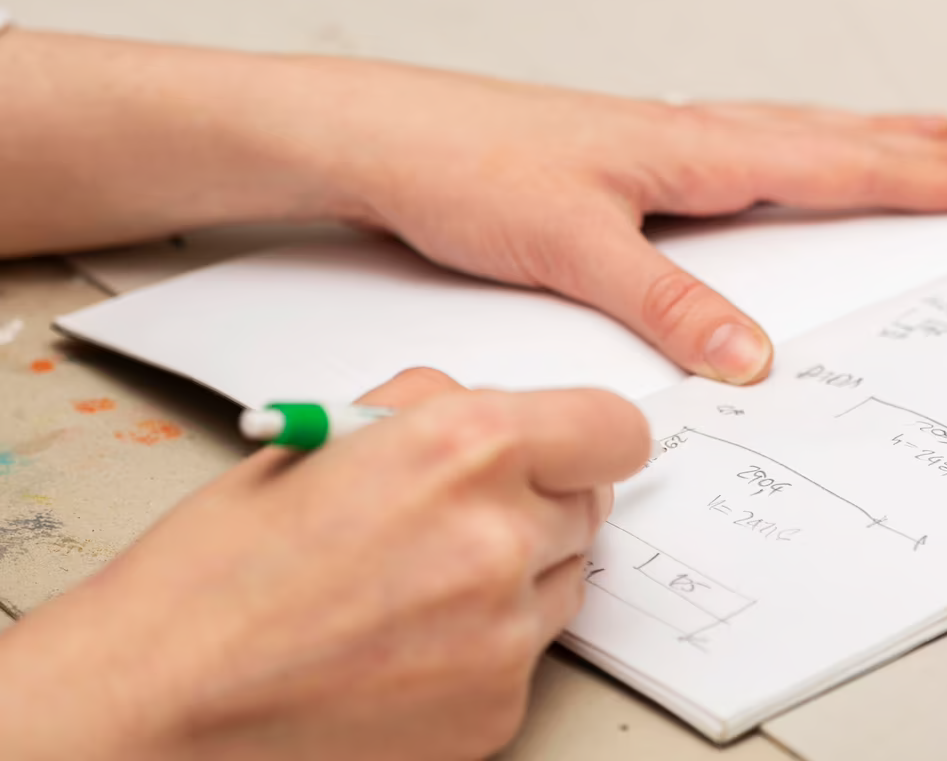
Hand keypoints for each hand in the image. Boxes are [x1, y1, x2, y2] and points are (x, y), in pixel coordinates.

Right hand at [0, 369, 648, 760]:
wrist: (161, 694)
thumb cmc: (220, 568)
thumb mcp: (331, 434)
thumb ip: (439, 407)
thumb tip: (504, 414)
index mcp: (465, 446)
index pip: (615, 429)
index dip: (592, 438)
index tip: (578, 450)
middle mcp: (499, 537)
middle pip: (591, 507)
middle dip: (538, 504)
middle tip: (458, 520)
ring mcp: (504, 634)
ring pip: (566, 582)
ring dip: (518, 576)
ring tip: (418, 586)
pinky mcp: (497, 710)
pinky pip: (530, 655)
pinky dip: (487, 647)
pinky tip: (408, 643)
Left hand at [277, 59, 946, 383]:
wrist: (385, 137)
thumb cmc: (465, 171)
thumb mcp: (572, 251)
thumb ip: (667, 303)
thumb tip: (751, 354)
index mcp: (692, 152)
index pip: (839, 166)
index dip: (925, 182)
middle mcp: (688, 135)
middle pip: (836, 138)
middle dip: (925, 152)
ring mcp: (661, 138)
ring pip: (795, 131)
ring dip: (871, 135)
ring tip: (928, 132)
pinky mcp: (628, 152)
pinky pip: (746, 138)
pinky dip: (800, 138)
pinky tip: (793, 149)